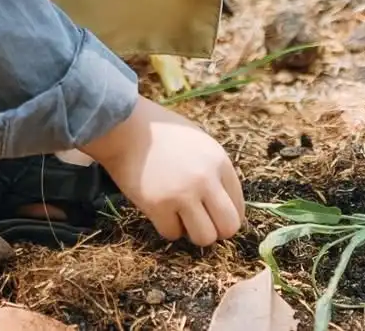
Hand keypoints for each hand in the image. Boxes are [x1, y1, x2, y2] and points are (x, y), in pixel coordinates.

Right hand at [82, 97, 243, 246]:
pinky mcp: (158, 206)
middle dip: (217, 231)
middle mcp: (206, 179)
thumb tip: (223, 203)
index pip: (239, 206)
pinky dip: (167, 227)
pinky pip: (172, 234)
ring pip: (204, 237)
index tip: (215, 217)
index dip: (227, 216)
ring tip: (181, 217)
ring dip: (192, 232)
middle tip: (202, 224)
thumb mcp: (199, 142)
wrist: (125, 127)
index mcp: (219, 161)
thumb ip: (214, 170)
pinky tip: (161, 211)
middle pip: (228, 227)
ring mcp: (182, 194)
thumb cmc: (161, 132)